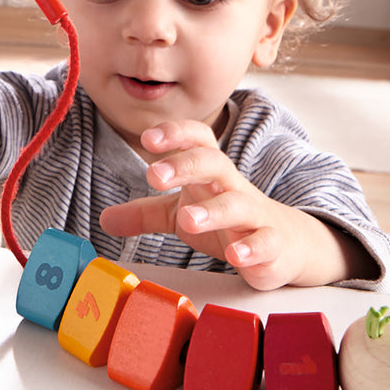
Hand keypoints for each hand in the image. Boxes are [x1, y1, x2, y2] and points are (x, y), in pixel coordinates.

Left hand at [99, 120, 362, 289]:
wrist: (285, 244)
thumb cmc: (227, 221)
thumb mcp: (182, 213)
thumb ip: (146, 214)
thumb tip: (104, 218)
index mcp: (210, 174)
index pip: (198, 141)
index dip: (175, 134)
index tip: (147, 138)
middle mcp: (233, 188)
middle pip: (215, 163)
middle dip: (186, 165)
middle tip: (155, 176)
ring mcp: (255, 216)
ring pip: (238, 204)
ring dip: (213, 210)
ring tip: (188, 218)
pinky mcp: (272, 246)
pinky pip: (266, 242)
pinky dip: (252, 248)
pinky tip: (236, 256)